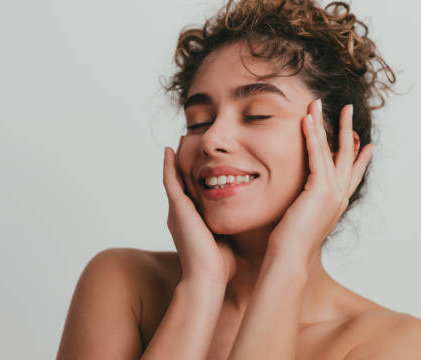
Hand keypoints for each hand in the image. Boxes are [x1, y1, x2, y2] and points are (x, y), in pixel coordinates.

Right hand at [163, 136, 236, 285]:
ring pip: (174, 178)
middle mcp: (180, 214)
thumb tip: (250, 227)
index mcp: (192, 222)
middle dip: (185, 164)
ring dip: (176, 159)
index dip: (196, 178)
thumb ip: (234, 230)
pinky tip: (170, 150)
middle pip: (182, 183)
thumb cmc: (220, 267)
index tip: (202, 162)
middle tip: (187, 144)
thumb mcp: (228, 241)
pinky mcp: (177, 208)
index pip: (193, 194)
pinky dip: (169, 165)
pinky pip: (170, 181)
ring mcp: (176, 211)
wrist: (207, 278)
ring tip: (179, 141)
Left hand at [266, 99, 373, 264]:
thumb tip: (301, 201)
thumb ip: (307, 206)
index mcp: (337, 204)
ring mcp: (333, 192)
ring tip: (319, 103)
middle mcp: (340, 196)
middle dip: (348, 130)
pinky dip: (312, 134)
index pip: (353, 174)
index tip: (368, 144)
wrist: (290, 257)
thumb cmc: (290, 243)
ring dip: (326, 124)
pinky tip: (307, 119)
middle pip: (349, 155)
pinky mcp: (320, 189)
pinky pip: (317, 154)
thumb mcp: (304, 219)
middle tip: (346, 109)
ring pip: (333, 149)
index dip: (361, 157)